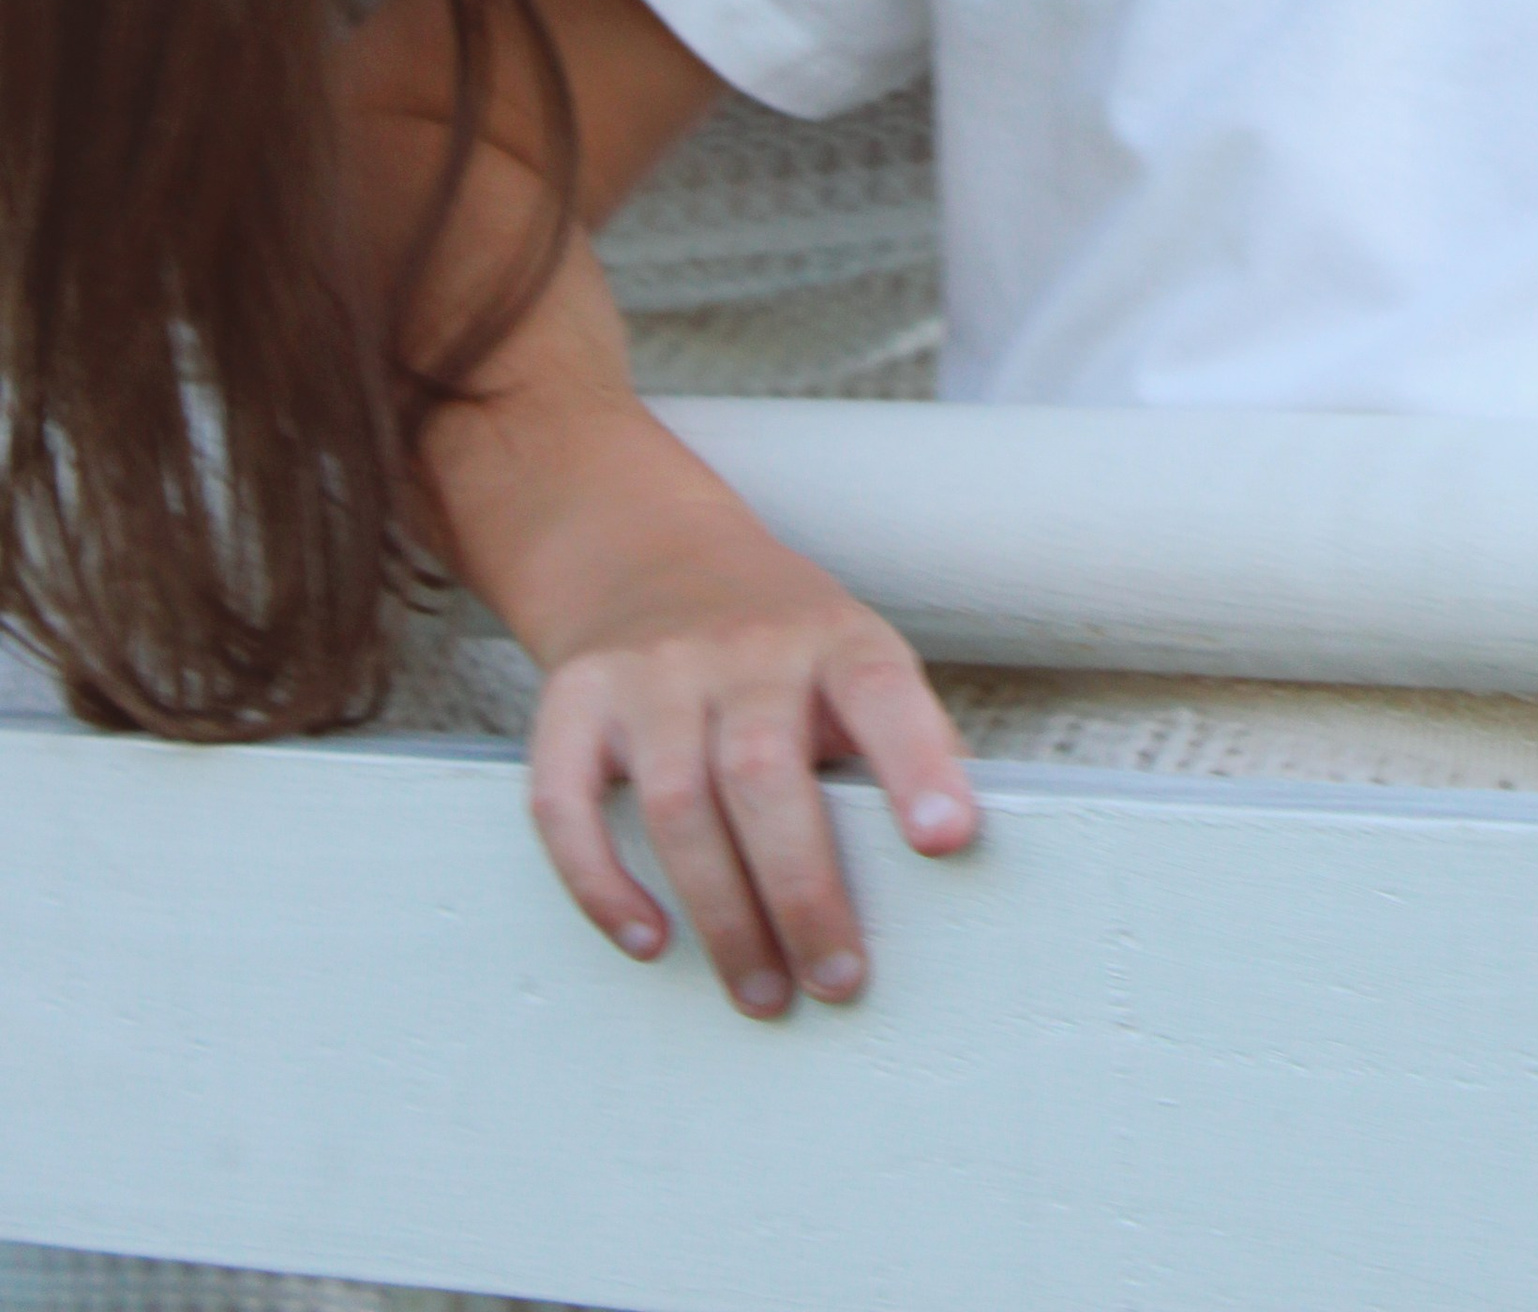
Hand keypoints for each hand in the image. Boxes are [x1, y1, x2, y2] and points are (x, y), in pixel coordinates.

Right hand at [525, 479, 977, 1019]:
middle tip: (836, 980)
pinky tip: (649, 939)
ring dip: (721, 914)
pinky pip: (567, 804)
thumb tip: (962, 850)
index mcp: (831, 638)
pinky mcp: (576, 699)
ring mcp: (650, 671)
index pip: (880, 690)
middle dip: (803, 891)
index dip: (917, 763)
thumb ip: (902, 737)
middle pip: (764, 772)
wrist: (651, 553)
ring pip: (677, 802)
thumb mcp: (853, 656)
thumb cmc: (777, 642)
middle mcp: (739, 648)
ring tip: (761, 991)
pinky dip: (601, 885)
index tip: (946, 838)